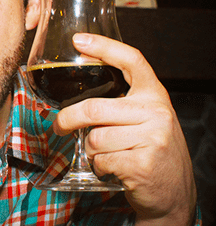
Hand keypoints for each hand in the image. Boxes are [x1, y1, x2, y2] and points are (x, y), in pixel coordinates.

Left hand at [53, 33, 195, 224]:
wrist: (175, 194)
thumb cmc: (152, 151)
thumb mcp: (146, 120)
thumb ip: (121, 104)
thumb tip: (77, 97)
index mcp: (155, 95)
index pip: (131, 60)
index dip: (104, 46)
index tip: (78, 40)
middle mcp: (156, 112)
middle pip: (94, 108)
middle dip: (68, 119)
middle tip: (59, 126)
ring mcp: (152, 138)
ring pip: (94, 138)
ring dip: (90, 150)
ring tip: (105, 155)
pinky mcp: (142, 163)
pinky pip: (100, 159)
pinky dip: (98, 166)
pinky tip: (113, 168)